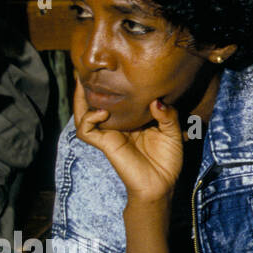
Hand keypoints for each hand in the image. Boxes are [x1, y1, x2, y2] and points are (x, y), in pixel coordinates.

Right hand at [73, 79, 182, 210]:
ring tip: (82, 84)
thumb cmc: (167, 160)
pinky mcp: (106, 145)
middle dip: (88, 88)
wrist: (162, 184)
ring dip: (80, 100)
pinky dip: (89, 119)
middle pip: (95, 103)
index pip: (117, 99)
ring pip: (84, 115)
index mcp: (132, 119)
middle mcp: (118, 125)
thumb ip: (167, 114)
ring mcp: (110, 134)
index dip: (111, 85)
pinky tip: (101, 112)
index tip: (112, 68)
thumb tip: (156, 100)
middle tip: (84, 70)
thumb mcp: (172, 132)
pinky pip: (86, 131)